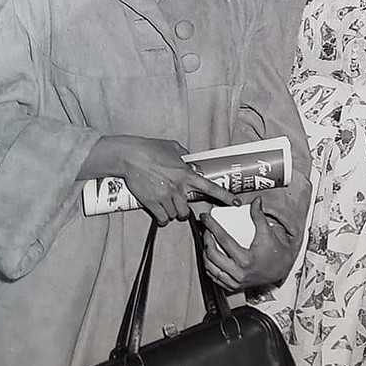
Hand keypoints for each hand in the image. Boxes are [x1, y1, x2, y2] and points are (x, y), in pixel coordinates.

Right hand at [116, 136, 238, 224]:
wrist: (130, 156)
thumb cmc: (151, 149)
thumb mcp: (173, 147)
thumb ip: (184, 155)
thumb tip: (189, 160)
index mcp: (186, 174)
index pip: (211, 187)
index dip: (225, 196)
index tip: (235, 203)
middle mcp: (178, 188)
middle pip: (187, 211)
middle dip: (183, 210)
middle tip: (178, 205)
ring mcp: (164, 196)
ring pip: (174, 215)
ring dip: (172, 213)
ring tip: (166, 206)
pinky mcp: (151, 202)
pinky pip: (162, 218)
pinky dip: (162, 218)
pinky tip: (160, 213)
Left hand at [199, 192, 306, 291]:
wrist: (283, 270)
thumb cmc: (276, 252)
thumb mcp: (268, 233)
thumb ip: (259, 216)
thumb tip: (256, 201)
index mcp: (246, 259)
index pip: (224, 240)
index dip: (213, 226)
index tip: (206, 218)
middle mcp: (239, 273)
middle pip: (213, 255)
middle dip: (206, 239)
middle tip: (206, 229)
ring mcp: (235, 282)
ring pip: (210, 268)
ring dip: (205, 253)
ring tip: (206, 241)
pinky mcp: (233, 286)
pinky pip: (214, 277)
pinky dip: (209, 266)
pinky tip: (209, 256)